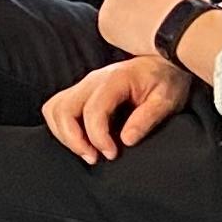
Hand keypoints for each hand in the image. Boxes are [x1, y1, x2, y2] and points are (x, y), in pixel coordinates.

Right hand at [42, 56, 193, 164]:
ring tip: (86, 151)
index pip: (93, 110)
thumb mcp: (167, 100)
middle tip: (94, 158)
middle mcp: (93, 80)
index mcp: (114, 80)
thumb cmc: (166, 81)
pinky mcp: (81, 91)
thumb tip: (126, 140)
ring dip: (64, 134)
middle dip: (74, 139)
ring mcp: (84, 84)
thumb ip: (147, 118)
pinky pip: (57, 107)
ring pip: (55, 108)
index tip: (111, 154)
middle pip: (64, 108)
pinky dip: (61, 126)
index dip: (97, 136)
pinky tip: (80, 140)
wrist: (164, 63)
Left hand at [97, 0, 211, 58]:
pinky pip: (110, 30)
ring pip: (116, 13)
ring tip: (145, 37)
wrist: (182, 28)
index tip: (155, 12)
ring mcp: (113, 0)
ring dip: (126, 23)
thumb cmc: (192, 12)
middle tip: (149, 25)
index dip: (148, 0)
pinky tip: (137, 43)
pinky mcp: (106, 20)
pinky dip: (120, 37)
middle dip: (135, 9)